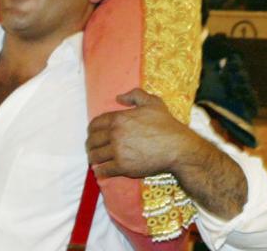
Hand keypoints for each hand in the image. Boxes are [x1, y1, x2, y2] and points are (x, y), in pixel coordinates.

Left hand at [86, 87, 202, 178]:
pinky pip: (103, 170)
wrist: (177, 147)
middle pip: (92, 140)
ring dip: (93, 158)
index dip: (92, 130)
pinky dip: (100, 171)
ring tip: (95, 159)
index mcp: (119, 118)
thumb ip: (135, 95)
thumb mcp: (153, 102)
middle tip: (92, 148)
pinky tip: (101, 170)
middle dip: (90, 144)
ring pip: (95, 156)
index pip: (95, 124)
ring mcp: (118, 151)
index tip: (93, 134)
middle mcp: (115, 134)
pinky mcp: (122, 167)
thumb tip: (119, 97)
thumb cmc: (166, 125)